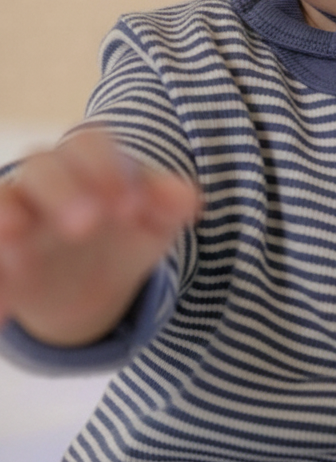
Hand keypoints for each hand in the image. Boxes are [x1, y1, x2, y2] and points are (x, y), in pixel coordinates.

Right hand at [0, 127, 200, 346]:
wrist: (90, 275)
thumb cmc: (125, 230)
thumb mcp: (152, 222)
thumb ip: (169, 206)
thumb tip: (190, 200)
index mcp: (87, 162)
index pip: (90, 145)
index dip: (108, 170)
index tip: (131, 209)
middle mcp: (43, 180)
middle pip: (43, 168)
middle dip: (63, 192)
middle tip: (86, 227)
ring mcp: (14, 212)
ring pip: (1, 201)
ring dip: (6, 218)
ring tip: (21, 253)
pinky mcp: (0, 253)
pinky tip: (3, 316)